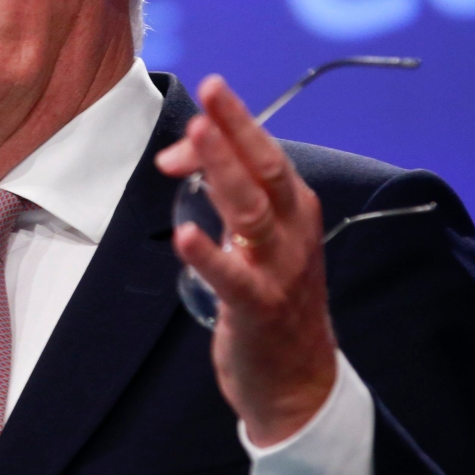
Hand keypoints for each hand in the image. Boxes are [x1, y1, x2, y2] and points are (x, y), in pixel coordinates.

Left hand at [156, 76, 336, 445]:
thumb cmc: (272, 300)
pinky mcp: (260, 310)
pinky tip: (185, 236)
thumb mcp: (251, 240)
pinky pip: (234, 278)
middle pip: (269, 172)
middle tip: (211, 94)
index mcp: (296, 212)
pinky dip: (209, 256)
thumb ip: (218, 194)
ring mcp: (281, 272)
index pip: (268, 155)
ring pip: (253, 213)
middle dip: (237, 130)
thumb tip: (175, 159)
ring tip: (196, 140)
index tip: (210, 91)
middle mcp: (295, 235)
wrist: (299, 382)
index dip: (236, 123)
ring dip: (224, 173)